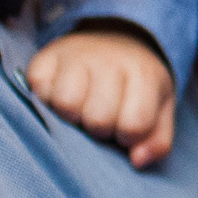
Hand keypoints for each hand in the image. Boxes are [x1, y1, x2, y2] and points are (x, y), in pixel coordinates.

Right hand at [25, 29, 176, 166]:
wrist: (114, 37)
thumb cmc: (136, 85)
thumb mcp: (159, 109)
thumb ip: (157, 141)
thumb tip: (138, 160)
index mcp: (143, 75)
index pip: (133, 125)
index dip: (127, 137)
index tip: (125, 128)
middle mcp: (109, 60)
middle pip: (97, 119)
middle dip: (99, 129)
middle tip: (100, 118)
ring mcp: (75, 55)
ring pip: (64, 104)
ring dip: (70, 117)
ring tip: (80, 110)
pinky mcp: (46, 56)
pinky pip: (38, 90)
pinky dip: (45, 100)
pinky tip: (60, 95)